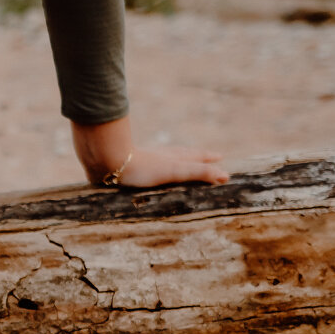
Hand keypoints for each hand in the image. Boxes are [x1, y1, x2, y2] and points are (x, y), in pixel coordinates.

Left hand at [106, 145, 229, 187]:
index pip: (196, 157)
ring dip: (175, 164)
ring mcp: (145, 163)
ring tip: (180, 166)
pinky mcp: (130, 170)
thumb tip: (225, 175)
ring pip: (165, 161)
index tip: (220, 157)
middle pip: (181, 156)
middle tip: (206, 159)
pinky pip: (148, 171)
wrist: (108, 162)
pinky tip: (147, 177)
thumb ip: (199, 173)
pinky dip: (155, 173)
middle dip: (194, 159)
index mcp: (173, 158)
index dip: (208, 158)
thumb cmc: (143, 167)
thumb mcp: (176, 171)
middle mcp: (161, 158)